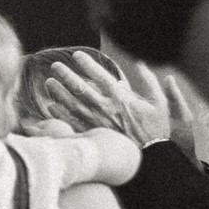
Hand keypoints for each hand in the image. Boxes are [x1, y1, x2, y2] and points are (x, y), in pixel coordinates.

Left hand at [41, 49, 170, 147]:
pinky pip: (72, 123)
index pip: (100, 76)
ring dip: (59, 92)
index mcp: (121, 97)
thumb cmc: (156, 127)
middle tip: (55, 66)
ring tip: (48, 82)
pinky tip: (51, 106)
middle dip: (66, 75)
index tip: (76, 55)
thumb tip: (140, 63)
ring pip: (72, 104)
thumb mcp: (159, 102)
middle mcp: (105, 108)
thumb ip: (149, 81)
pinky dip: (60, 114)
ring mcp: (96, 122)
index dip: (87, 64)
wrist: (151, 154)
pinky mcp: (93, 134)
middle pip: (81, 88)